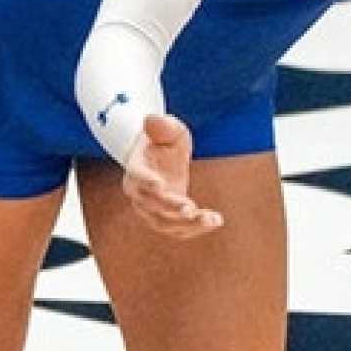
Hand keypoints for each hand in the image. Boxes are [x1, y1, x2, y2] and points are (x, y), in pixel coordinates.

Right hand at [120, 113, 224, 238]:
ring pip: (164, 223)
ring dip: (187, 224)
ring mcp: (149, 209)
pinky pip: (177, 230)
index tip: (160, 186)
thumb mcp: (168, 129)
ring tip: (211, 219)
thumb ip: (163, 125)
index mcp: (135, 169)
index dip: (147, 182)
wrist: (159, 160)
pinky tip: (215, 221)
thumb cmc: (163, 142)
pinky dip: (195, 229)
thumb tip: (152, 120)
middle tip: (191, 209)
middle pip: (151, 205)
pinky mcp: (165, 218)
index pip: (138, 177)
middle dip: (171, 208)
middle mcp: (138, 193)